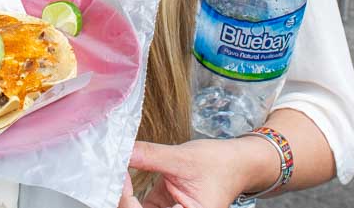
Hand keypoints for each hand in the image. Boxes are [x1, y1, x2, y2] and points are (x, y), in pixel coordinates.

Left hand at [118, 138, 267, 207]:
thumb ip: (151, 156)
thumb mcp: (183, 158)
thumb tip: (122, 150)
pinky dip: (132, 193)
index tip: (120, 176)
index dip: (128, 200)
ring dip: (127, 197)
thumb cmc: (221, 164)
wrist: (239, 161)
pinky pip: (145, 205)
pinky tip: (124, 177)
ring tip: (117, 176)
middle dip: (125, 200)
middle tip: (114, 178)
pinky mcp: (168, 205)